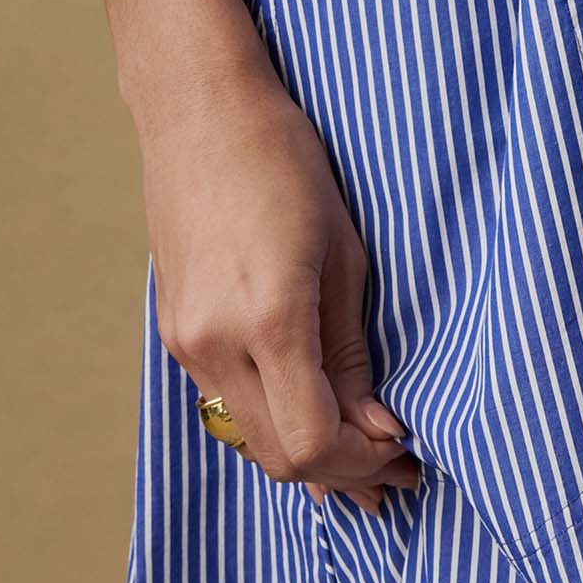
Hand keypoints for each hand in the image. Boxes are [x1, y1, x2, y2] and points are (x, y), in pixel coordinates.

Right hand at [136, 55, 421, 513]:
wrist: (201, 111)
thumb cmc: (286, 161)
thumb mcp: (343, 252)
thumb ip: (351, 351)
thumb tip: (376, 427)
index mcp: (267, 319)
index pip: (314, 440)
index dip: (364, 462)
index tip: (407, 450)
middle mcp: (214, 344)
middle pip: (278, 457)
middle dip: (342, 471)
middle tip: (396, 467)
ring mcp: (185, 342)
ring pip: (248, 439)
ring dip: (306, 454)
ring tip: (362, 450)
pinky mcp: (175, 331)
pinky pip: (226, 404)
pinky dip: (271, 421)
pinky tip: (310, 409)